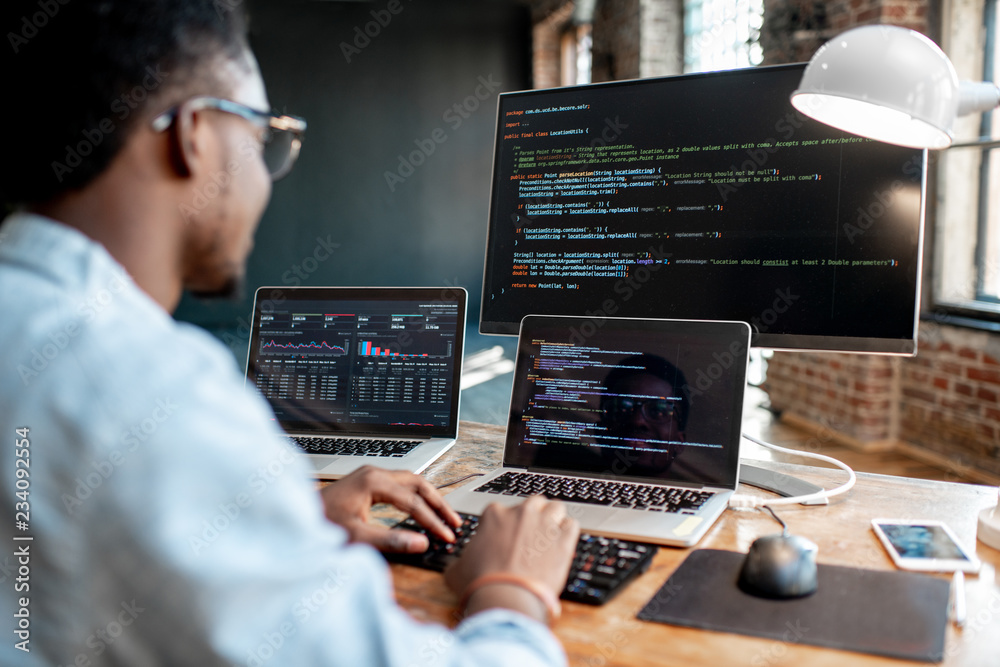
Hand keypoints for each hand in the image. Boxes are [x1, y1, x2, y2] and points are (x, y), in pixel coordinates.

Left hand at [320, 466, 461, 552]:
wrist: (295, 518)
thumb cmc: (320, 525)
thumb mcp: (356, 537)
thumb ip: (391, 540)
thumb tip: (421, 543)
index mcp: (373, 482)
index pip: (413, 501)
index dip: (433, 521)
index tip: (447, 536)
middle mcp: (374, 473)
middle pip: (418, 483)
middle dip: (438, 503)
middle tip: (454, 522)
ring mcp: (369, 476)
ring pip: (410, 482)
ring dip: (429, 498)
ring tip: (444, 516)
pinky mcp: (366, 483)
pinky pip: (399, 485)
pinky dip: (415, 496)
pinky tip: (421, 509)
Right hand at [444, 496, 578, 619]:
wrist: (505, 598)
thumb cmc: (480, 583)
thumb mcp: (457, 570)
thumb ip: (459, 561)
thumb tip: (457, 566)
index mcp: (495, 514)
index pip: (503, 510)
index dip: (506, 525)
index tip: (507, 538)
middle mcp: (521, 512)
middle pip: (533, 503)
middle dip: (533, 516)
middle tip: (531, 535)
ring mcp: (545, 523)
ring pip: (556, 508)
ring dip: (554, 519)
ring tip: (550, 536)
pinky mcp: (564, 539)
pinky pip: (572, 525)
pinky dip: (568, 533)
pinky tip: (563, 545)